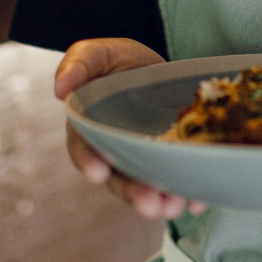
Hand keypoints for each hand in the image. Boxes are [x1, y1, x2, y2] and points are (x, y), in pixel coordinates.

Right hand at [56, 38, 206, 219]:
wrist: (157, 69)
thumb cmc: (119, 62)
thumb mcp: (98, 54)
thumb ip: (79, 64)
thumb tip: (61, 88)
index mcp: (91, 129)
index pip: (84, 149)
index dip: (89, 162)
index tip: (97, 174)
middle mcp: (117, 153)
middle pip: (120, 179)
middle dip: (134, 194)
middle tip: (150, 206)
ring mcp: (146, 161)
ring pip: (150, 186)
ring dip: (163, 201)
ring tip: (176, 208)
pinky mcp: (173, 162)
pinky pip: (180, 182)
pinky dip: (191, 195)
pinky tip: (199, 202)